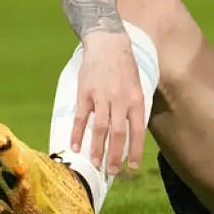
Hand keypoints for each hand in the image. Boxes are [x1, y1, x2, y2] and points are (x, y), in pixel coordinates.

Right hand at [70, 31, 145, 175]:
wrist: (107, 42)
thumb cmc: (125, 65)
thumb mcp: (138, 85)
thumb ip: (136, 107)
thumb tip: (133, 133)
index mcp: (136, 99)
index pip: (137, 131)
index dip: (135, 151)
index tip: (132, 167)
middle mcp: (120, 100)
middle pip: (117, 134)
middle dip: (115, 156)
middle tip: (111, 171)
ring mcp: (101, 97)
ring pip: (99, 129)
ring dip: (97, 149)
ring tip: (95, 164)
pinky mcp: (85, 93)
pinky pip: (81, 117)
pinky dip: (77, 133)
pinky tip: (75, 146)